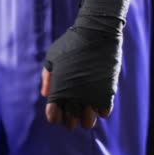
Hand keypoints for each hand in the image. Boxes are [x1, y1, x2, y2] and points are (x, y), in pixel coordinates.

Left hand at [40, 0, 130, 130]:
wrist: (96, 32)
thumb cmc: (71, 43)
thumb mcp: (52, 57)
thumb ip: (47, 77)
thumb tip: (46, 94)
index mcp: (58, 88)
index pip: (53, 116)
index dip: (54, 116)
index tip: (57, 113)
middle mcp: (73, 95)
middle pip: (70, 122)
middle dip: (70, 121)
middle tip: (72, 115)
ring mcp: (91, 94)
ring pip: (88, 120)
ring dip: (86, 119)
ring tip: (86, 113)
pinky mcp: (107, 91)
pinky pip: (104, 111)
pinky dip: (101, 110)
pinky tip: (98, 103)